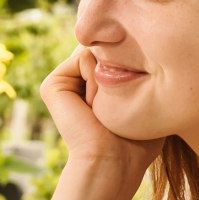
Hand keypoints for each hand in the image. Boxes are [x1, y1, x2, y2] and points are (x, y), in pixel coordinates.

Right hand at [40, 46, 162, 171]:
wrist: (113, 159)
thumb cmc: (137, 138)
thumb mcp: (146, 96)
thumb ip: (140, 67)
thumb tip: (129, 40)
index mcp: (95, 86)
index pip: (119, 52)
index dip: (135, 65)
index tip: (136, 99)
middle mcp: (76, 81)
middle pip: (107, 48)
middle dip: (122, 67)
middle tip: (119, 105)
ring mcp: (62, 82)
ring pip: (96, 51)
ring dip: (111, 75)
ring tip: (106, 107)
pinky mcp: (52, 85)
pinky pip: (83, 59)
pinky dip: (96, 78)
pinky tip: (93, 105)